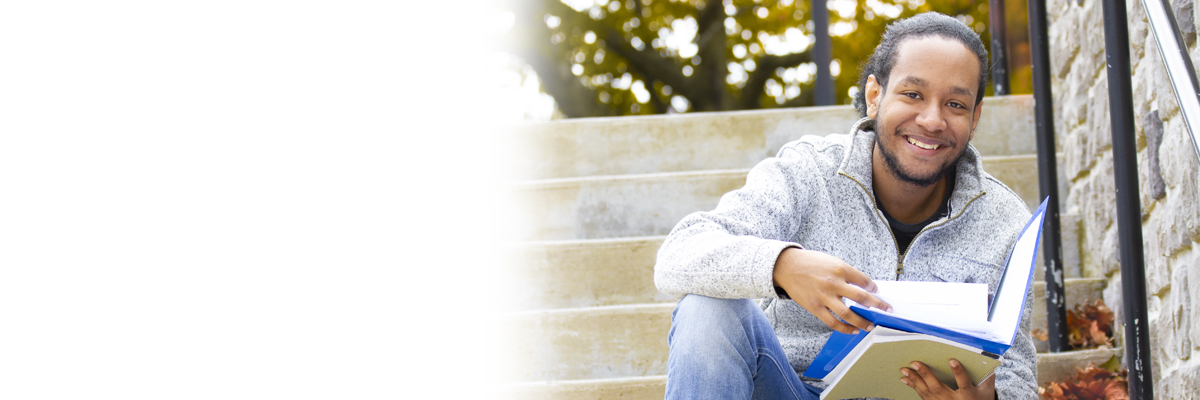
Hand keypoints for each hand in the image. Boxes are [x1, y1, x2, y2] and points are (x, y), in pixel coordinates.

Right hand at [772, 248, 890, 333]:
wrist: (787, 267)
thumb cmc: (810, 263)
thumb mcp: (831, 261)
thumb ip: (846, 273)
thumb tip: (862, 286)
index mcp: (839, 268)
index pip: (863, 280)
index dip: (873, 288)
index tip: (877, 292)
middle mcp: (833, 283)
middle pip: (861, 297)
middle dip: (876, 305)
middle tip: (886, 310)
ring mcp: (824, 297)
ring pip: (847, 313)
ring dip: (861, 321)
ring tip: (870, 326)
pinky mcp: (815, 307)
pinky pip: (832, 321)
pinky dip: (844, 328)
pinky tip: (852, 330)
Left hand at [900, 360, 995, 399]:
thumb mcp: (987, 390)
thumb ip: (988, 375)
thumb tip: (987, 357)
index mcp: (968, 396)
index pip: (963, 383)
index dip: (958, 372)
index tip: (952, 360)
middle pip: (938, 388)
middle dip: (925, 375)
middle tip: (915, 363)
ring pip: (927, 393)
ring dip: (914, 380)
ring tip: (904, 369)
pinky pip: (922, 396)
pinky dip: (913, 386)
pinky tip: (905, 379)